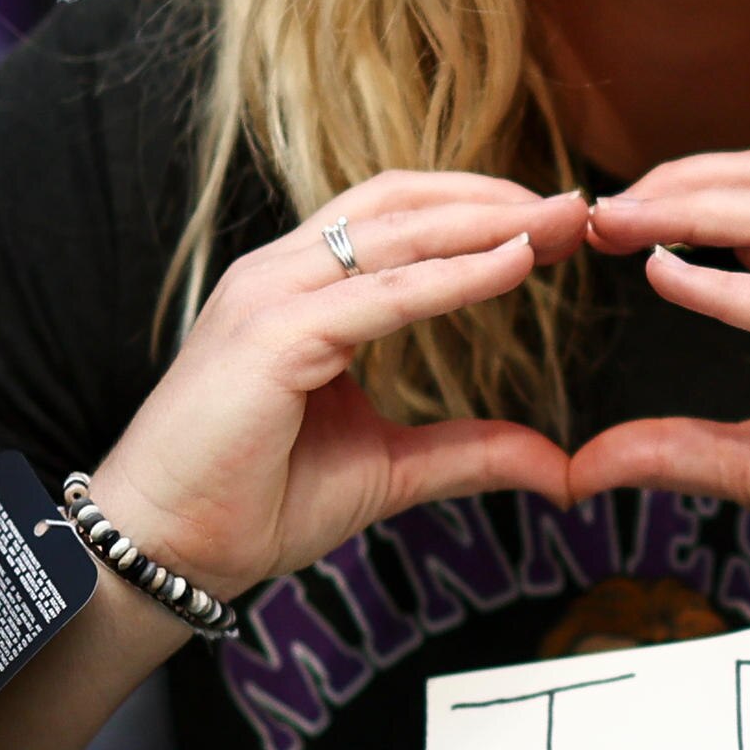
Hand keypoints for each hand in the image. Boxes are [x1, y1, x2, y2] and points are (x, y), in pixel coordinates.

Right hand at [80, 173, 586, 604]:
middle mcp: (280, 275)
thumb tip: (558, 466)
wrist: (168, 551)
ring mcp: (269, 298)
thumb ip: (469, 453)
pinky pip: (380, 297)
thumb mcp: (388, 471)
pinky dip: (453, 277)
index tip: (562, 223)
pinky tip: (514, 266)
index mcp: (300, 290)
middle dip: (498, 199)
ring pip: (395, 234)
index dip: (481, 211)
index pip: (401, 220)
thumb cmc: (251, 502)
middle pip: (403, 204)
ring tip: (564, 221)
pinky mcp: (270, 339)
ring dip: (488, 221)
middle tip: (581, 206)